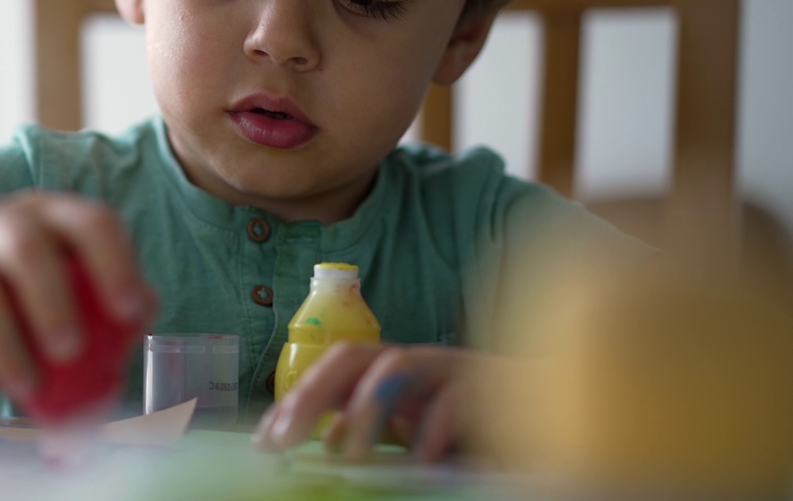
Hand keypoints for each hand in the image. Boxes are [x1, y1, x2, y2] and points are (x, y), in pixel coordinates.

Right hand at [0, 191, 157, 400]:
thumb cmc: (11, 290)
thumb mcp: (59, 282)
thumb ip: (104, 302)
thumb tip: (140, 318)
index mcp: (49, 213)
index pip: (91, 221)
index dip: (115, 263)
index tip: (130, 311)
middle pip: (27, 248)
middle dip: (53, 303)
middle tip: (71, 353)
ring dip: (7, 346)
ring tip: (28, 387)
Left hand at [252, 342, 472, 462]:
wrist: (550, 411)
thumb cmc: (473, 425)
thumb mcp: (411, 432)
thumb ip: (371, 432)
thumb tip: (327, 440)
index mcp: (392, 372)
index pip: (331, 373)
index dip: (294, 402)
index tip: (265, 442)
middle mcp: (416, 362)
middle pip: (352, 356)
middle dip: (312, 392)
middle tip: (285, 439)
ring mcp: (451, 368)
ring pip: (398, 366)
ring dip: (368, 410)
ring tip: (353, 458)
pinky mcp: (491, 388)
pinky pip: (456, 399)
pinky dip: (432, 430)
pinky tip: (419, 461)